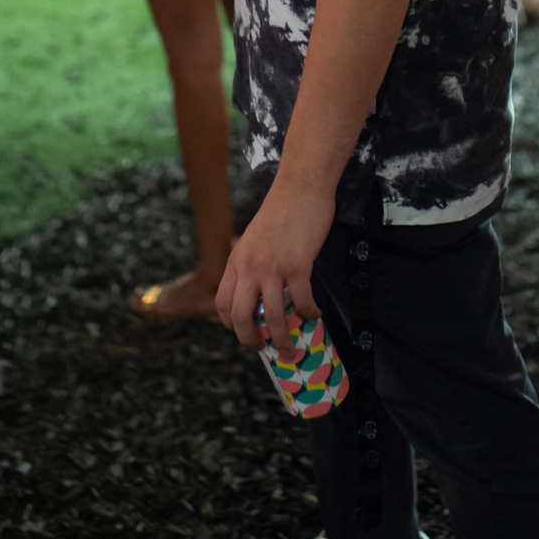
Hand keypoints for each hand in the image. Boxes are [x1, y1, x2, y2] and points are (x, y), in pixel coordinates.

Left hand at [214, 175, 333, 356]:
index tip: (246, 333)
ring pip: (274, 317)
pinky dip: (309, 314)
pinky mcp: (297, 265)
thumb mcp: (255, 240)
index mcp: (236, 261)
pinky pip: (302, 301)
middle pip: (241, 317)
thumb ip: (253, 266)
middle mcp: (249, 267)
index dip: (232, 325)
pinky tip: (315, 315)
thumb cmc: (281, 212)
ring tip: (293, 348)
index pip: (223, 304)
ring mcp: (273, 267)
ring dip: (284, 340)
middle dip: (251, 341)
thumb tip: (263, 296)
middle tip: (265, 349)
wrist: (300, 188)